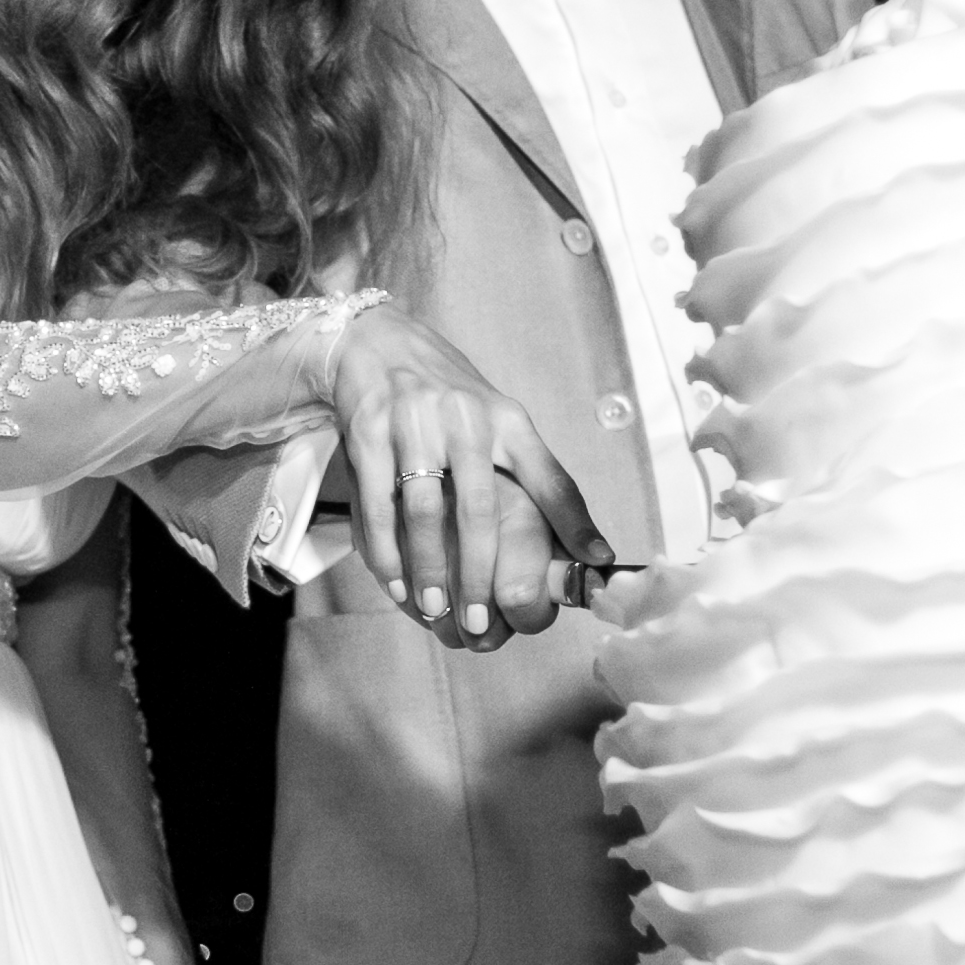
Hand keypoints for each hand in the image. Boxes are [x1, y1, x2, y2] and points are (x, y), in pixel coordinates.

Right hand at [323, 305, 609, 639]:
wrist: (381, 343)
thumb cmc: (451, 397)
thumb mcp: (503, 423)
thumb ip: (540, 477)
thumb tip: (589, 545)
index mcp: (507, 420)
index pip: (550, 476)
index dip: (574, 521)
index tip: (595, 564)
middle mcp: (465, 419)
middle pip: (477, 509)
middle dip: (478, 572)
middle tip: (480, 621)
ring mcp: (413, 425)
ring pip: (422, 511)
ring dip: (429, 567)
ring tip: (436, 609)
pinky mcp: (368, 434)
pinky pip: (377, 504)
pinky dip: (385, 550)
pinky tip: (394, 581)